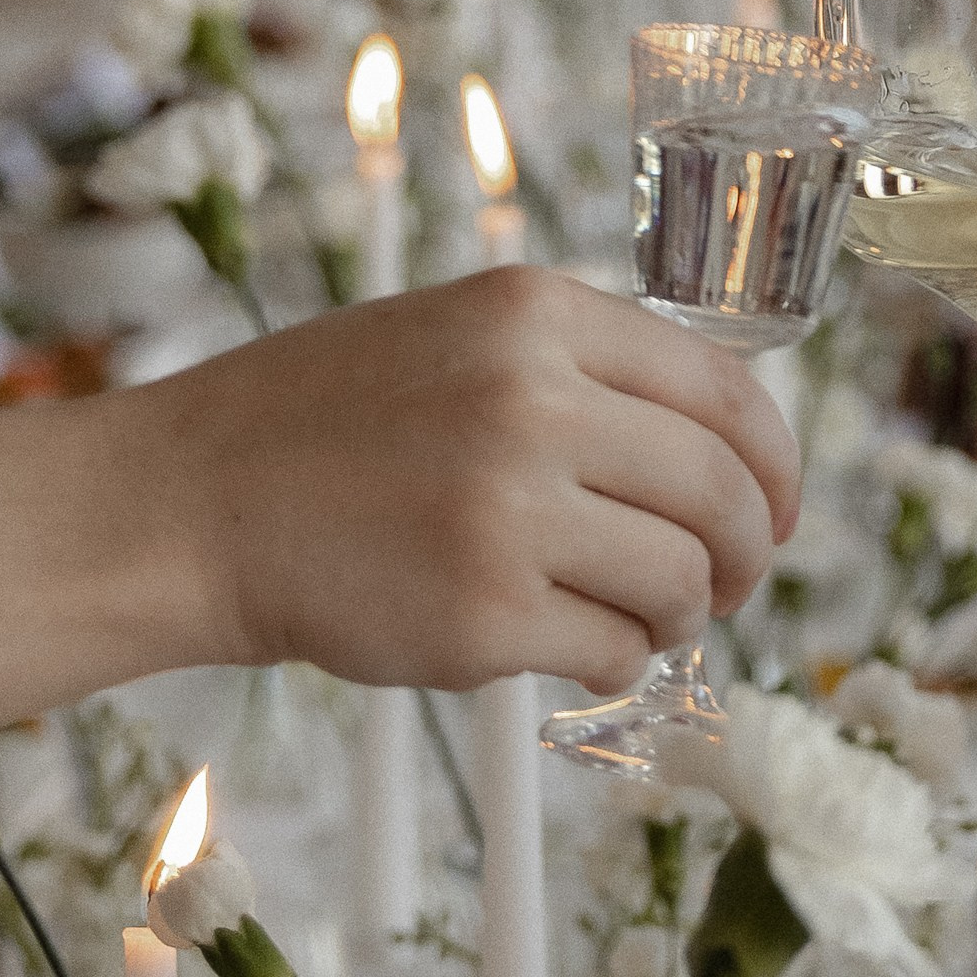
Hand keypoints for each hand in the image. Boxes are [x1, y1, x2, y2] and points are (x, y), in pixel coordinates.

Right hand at [136, 269, 799, 694]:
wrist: (195, 502)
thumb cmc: (332, 427)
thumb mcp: (464, 337)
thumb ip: (589, 373)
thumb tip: (734, 452)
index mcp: (538, 316)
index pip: (726, 393)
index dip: (777, 466)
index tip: (781, 511)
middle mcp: (533, 400)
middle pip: (720, 492)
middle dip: (746, 554)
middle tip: (726, 587)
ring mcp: (507, 510)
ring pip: (679, 579)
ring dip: (677, 614)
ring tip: (633, 617)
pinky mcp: (481, 614)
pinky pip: (613, 649)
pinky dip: (615, 661)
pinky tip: (576, 650)